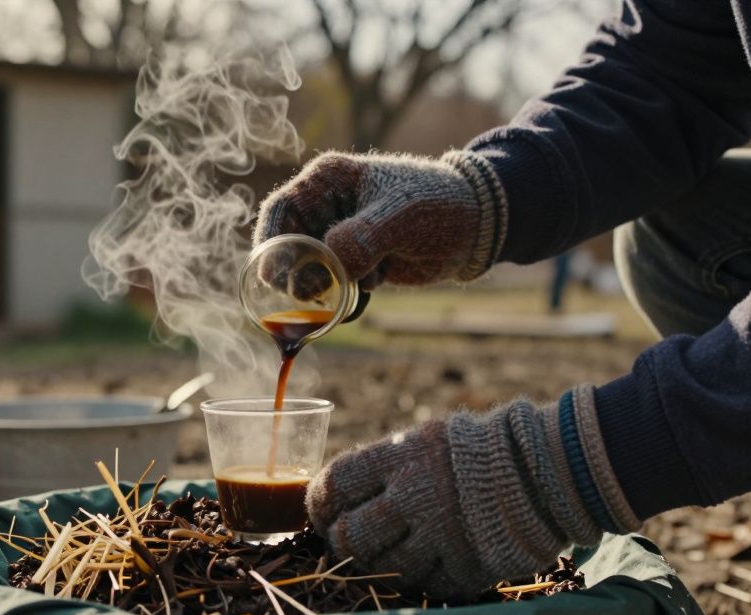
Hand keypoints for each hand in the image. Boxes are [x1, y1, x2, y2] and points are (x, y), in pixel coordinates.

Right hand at [253, 150, 503, 293]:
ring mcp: (338, 237)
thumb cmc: (440, 205)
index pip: (279, 210)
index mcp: (327, 180)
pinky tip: (365, 295)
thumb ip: (356, 242)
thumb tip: (315, 274)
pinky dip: (339, 299)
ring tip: (353, 291)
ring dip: (319, 291)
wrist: (480, 226)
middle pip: (287, 246)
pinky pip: (330, 287)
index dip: (270, 245)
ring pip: (307, 272)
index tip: (275, 278)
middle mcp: (325, 207)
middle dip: (295, 276)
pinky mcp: (354, 263)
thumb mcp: (398, 219)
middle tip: (310, 299)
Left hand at [305, 388, 640, 599]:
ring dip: (378, 565)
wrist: (547, 469)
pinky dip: (419, 578)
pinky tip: (425, 562)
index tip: (322, 510)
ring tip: (387, 553)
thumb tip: (335, 493)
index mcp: (403, 455)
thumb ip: (385, 464)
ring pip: (384, 568)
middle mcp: (417, 496)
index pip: (336, 483)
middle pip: (350, 536)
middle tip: (348, 539)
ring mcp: (441, 536)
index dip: (318, 502)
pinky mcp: (466, 567)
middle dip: (341, 542)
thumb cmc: (478, 451)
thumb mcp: (428, 438)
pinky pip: (424, 585)